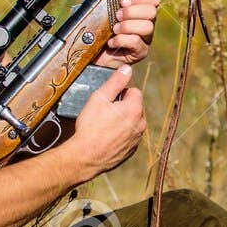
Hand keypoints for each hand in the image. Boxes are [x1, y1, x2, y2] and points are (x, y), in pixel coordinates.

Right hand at [67, 63, 145, 178]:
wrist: (85, 157)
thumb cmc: (90, 127)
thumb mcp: (99, 98)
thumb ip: (115, 82)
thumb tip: (127, 69)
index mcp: (135, 109)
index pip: (134, 91)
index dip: (120, 93)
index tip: (107, 101)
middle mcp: (141, 124)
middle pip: (135, 107)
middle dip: (122, 107)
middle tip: (104, 113)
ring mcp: (137, 139)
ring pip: (133, 122)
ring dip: (123, 121)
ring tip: (104, 126)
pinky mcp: (131, 151)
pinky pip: (129, 136)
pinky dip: (121, 135)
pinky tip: (107, 137)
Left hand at [96, 0, 158, 67]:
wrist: (94, 54)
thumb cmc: (99, 32)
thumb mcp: (104, 14)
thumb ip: (112, 3)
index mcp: (141, 12)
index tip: (123, 1)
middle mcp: (147, 24)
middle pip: (152, 12)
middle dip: (132, 12)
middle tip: (117, 16)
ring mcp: (146, 39)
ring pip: (147, 27)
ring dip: (127, 26)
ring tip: (114, 30)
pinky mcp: (140, 52)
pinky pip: (136, 41)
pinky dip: (121, 40)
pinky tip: (111, 42)